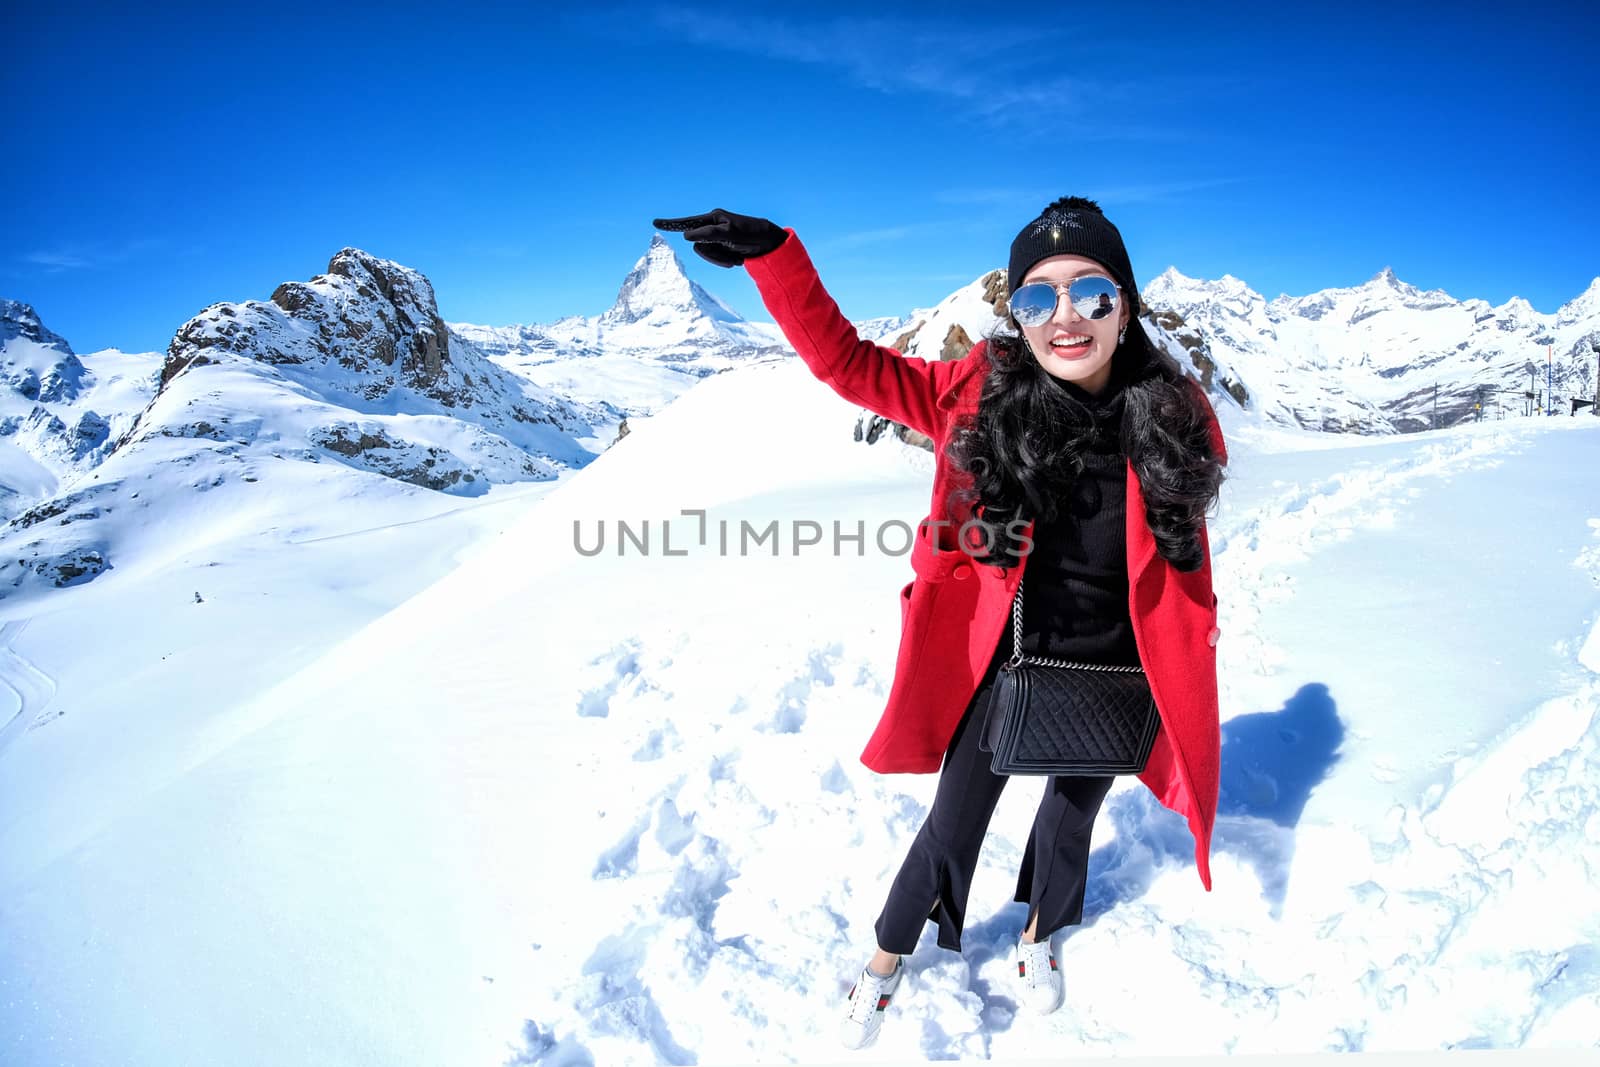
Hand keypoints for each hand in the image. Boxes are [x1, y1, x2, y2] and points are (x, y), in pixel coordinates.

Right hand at [652, 208, 787, 267]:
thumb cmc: (750, 233)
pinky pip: (716, 259)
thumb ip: (708, 234)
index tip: (655, 222)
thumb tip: (686, 236)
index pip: (687, 222)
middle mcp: (712, 227)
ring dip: (722, 260)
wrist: (767, 243)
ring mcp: (716, 238)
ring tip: (738, 258)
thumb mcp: (730, 234)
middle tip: (733, 258)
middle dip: (715, 256)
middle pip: (699, 247)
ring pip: (707, 255)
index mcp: (712, 218)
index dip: (670, 224)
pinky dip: (726, 262)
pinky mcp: (722, 247)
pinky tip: (738, 259)